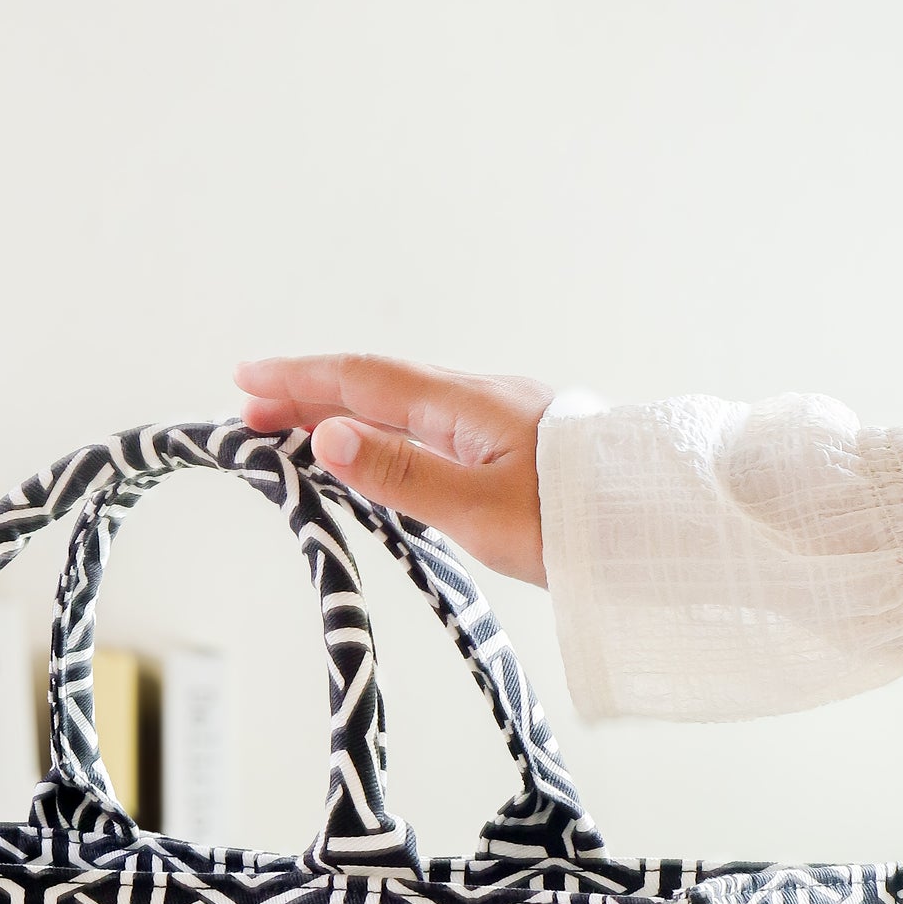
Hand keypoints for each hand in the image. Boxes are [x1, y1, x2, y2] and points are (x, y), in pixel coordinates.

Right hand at [233, 353, 552, 584]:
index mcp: (462, 405)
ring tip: (297, 431)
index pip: (361, 380)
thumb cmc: (574, 522)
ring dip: (342, 410)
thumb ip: (399, 474)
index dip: (298, 378)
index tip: (243, 381)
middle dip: (308, 393)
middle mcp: (476, 398)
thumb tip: (326, 435)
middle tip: (252, 413)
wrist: (659, 525)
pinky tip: (375, 449)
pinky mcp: (513, 442)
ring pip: (401, 402)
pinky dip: (382, 428)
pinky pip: (428, 422)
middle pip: (375, 384)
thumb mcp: (477, 511)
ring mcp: (497, 417)